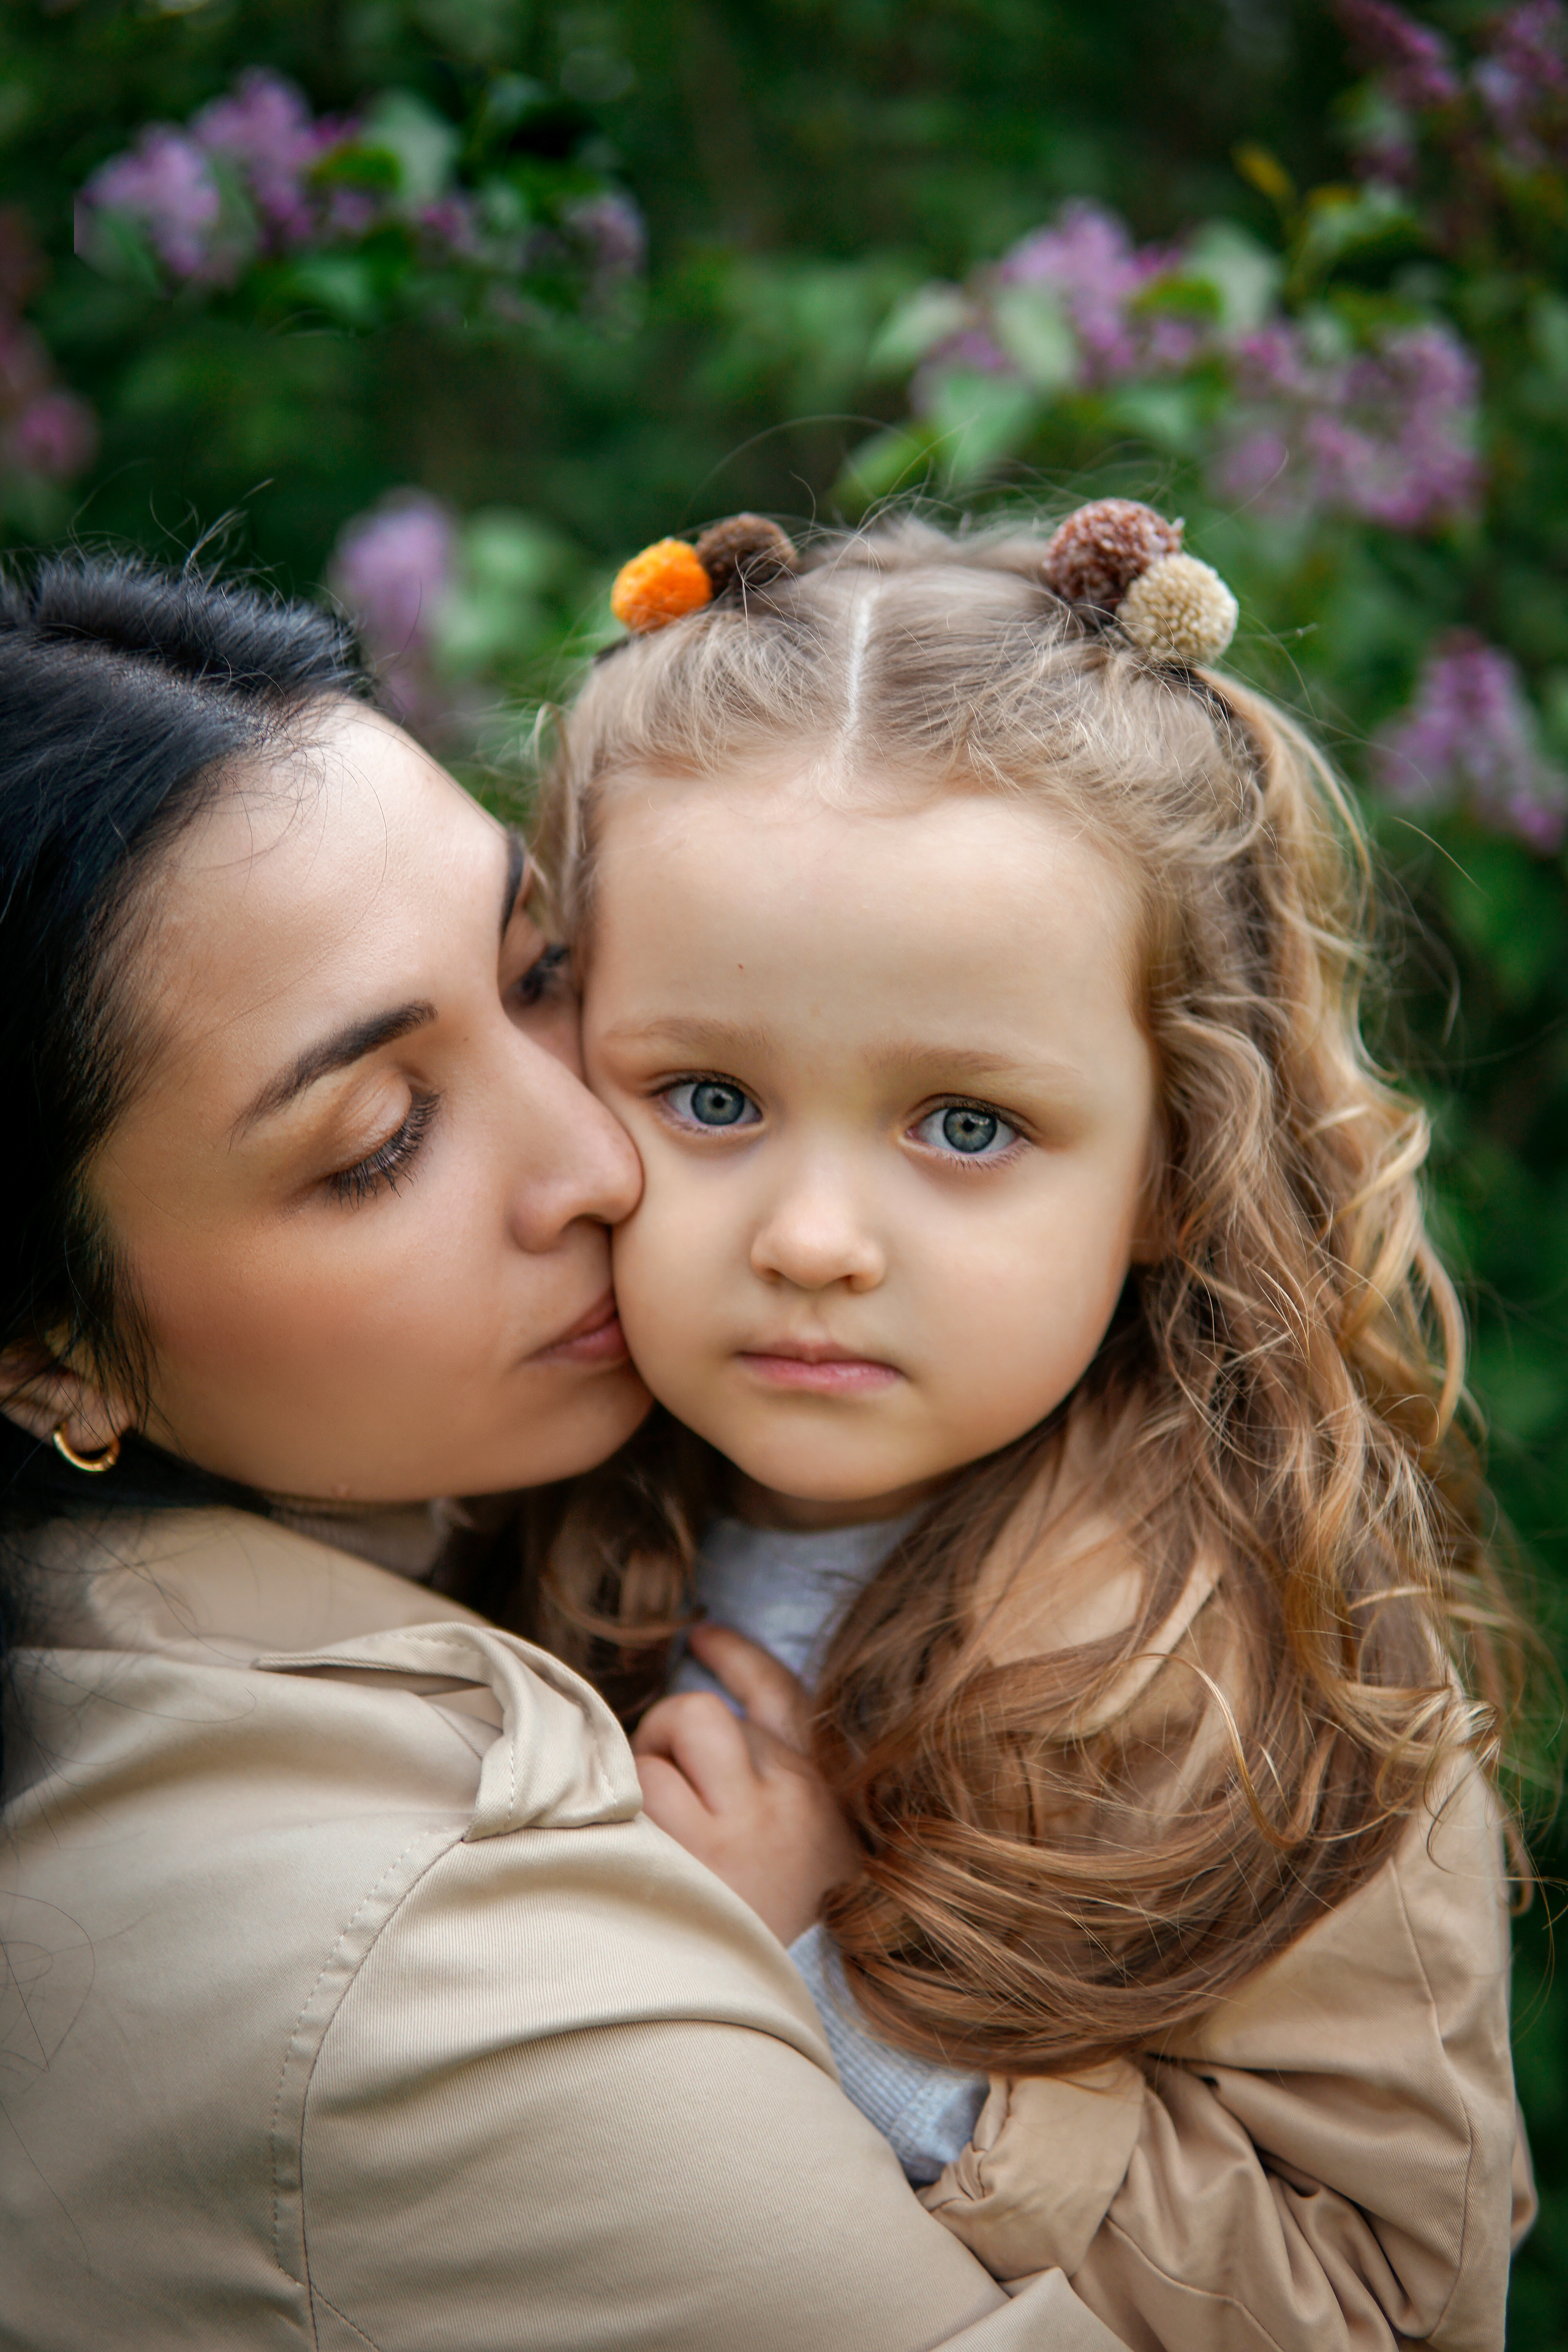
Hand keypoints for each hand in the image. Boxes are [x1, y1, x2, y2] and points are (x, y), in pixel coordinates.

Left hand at [631, 1624, 861, 1945]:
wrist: (793, 2018)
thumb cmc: (782, 1930)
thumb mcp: (806, 1846)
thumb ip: (769, 1779)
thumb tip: (702, 1716)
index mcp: (817, 1792)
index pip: (778, 1695)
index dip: (736, 1658)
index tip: (703, 1634)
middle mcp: (788, 1798)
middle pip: (703, 1714)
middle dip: (667, 1740)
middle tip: (667, 1798)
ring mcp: (741, 1826)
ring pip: (667, 1739)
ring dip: (643, 1775)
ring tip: (652, 1834)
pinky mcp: (697, 1857)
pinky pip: (638, 1788)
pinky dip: (620, 1812)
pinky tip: (629, 1856)